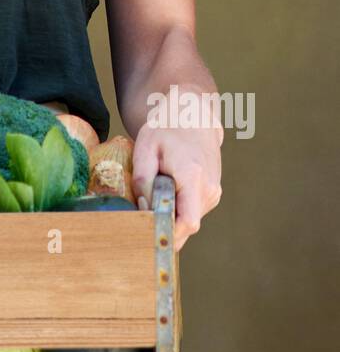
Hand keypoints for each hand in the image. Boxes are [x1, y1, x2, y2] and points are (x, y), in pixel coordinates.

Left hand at [131, 122, 222, 251]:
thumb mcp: (145, 148)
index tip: (146, 237)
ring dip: (170, 218)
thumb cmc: (167, 128)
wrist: (194, 114)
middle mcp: (209, 189)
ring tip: (153, 200)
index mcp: (194, 177)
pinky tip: (164, 196)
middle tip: (139, 226)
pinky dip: (177, 211)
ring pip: (188, 221)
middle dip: (164, 229)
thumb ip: (143, 180)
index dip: (167, 235)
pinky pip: (191, 212)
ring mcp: (213, 193)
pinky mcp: (212, 194)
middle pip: (186, 227)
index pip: (187, 223)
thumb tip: (143, 210)